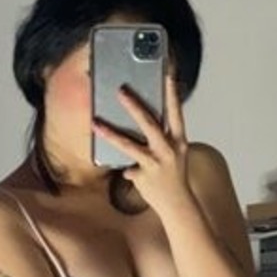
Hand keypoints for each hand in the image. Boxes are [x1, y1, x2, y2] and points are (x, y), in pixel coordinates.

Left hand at [92, 68, 192, 216]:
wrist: (178, 203)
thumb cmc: (174, 175)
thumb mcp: (174, 152)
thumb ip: (162, 136)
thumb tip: (144, 120)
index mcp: (179, 139)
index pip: (175, 110)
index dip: (171, 91)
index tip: (165, 72)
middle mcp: (169, 148)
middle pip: (150, 123)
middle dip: (134, 106)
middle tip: (120, 91)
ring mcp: (156, 163)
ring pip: (131, 145)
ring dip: (112, 133)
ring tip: (96, 123)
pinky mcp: (144, 176)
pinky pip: (127, 168)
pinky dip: (124, 169)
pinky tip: (119, 169)